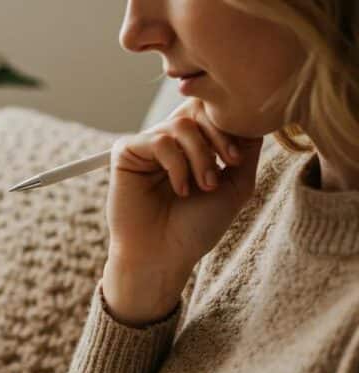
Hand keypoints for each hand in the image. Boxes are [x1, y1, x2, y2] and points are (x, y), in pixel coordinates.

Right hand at [103, 98, 263, 325]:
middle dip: (217, 137)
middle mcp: (169, 143)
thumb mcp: (236, 185)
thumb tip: (252, 114)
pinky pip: (158, 140)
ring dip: (199, 156)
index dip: (229, 127)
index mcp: (191, 148)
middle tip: (223, 171)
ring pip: (181, 124)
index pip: (212, 113)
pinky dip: (175, 164)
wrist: (161, 257)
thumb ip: (246, 148)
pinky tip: (179, 190)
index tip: (236, 160)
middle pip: (198, 109)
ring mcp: (147, 147)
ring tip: (202, 187)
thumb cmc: (195, 228)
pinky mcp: (126, 153)